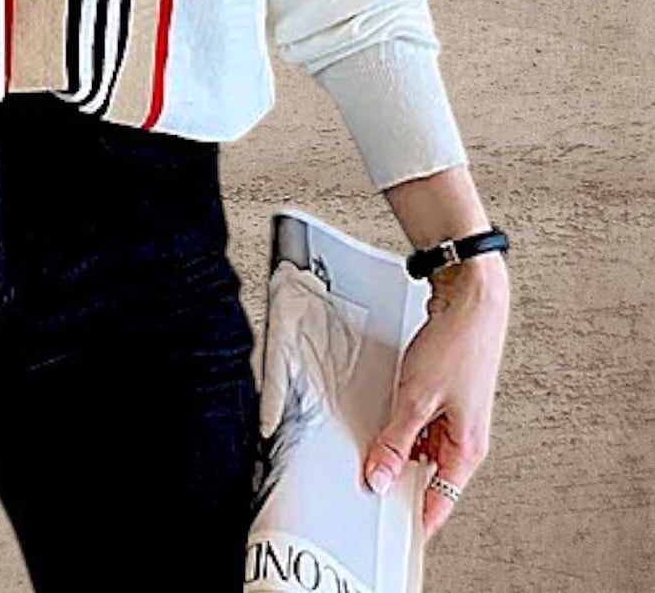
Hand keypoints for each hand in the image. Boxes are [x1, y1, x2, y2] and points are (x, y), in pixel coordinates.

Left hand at [361, 253, 509, 539]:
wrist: (470, 301)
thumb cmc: (456, 346)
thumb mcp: (416, 399)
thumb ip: (395, 442)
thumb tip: (380, 478)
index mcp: (466, 450)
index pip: (438, 503)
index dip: (412, 520)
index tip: (389, 535)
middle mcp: (464, 438)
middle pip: (425, 474)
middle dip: (396, 477)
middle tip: (365, 481)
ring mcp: (454, 416)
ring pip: (418, 446)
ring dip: (395, 445)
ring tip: (368, 443)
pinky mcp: (442, 396)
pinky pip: (417, 421)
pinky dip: (398, 423)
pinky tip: (381, 415)